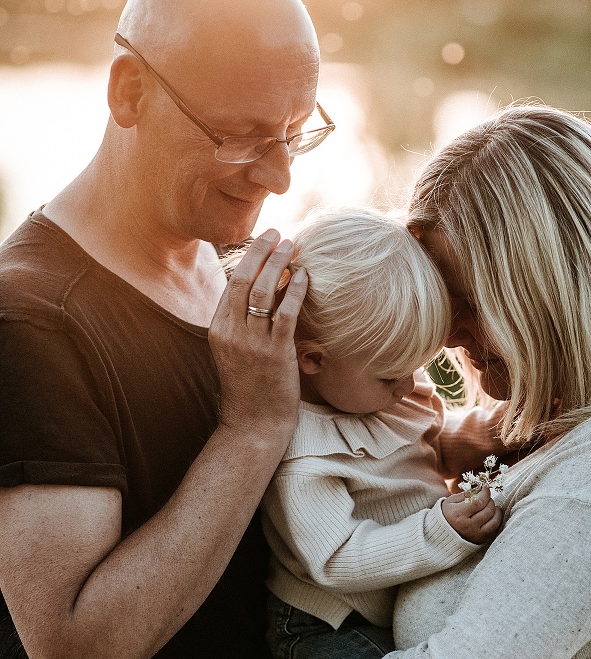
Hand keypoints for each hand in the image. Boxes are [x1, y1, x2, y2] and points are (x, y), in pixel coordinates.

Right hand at [208, 230, 306, 441]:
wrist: (253, 425)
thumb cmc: (249, 389)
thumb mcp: (236, 351)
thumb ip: (242, 323)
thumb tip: (261, 292)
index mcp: (218, 329)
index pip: (231, 283)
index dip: (250, 258)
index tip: (265, 241)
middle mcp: (231, 332)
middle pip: (243, 279)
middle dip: (261, 251)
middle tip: (277, 233)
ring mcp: (252, 343)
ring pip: (262, 291)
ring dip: (279, 264)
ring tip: (293, 246)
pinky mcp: (275, 353)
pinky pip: (285, 313)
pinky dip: (295, 289)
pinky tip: (304, 275)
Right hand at [442, 486, 502, 544]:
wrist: (443, 534)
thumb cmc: (447, 515)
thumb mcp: (451, 502)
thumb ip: (466, 494)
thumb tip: (480, 489)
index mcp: (458, 514)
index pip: (478, 502)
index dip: (485, 493)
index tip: (485, 488)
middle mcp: (467, 526)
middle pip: (487, 510)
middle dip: (490, 500)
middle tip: (486, 496)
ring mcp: (475, 534)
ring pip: (494, 520)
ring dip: (495, 509)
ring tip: (490, 505)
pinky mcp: (481, 539)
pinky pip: (494, 528)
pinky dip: (496, 518)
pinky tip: (492, 513)